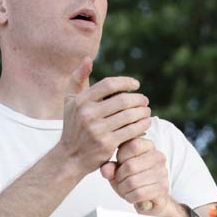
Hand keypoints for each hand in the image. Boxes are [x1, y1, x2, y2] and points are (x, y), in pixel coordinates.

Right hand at [59, 58, 151, 176]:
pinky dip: (142, 125)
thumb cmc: (72, 126)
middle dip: (139, 99)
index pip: (109, 84)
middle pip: (123, 100)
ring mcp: (97, 129)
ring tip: (147, 111)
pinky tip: (145, 123)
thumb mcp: (69, 101)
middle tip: (145, 100)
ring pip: (129, 115)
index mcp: (81, 101)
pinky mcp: (107, 143)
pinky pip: (131, 130)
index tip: (136, 85)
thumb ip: (77, 79)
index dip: (126, 82)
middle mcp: (88, 114)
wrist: (70, 157)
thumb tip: (88, 58)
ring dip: (143, 112)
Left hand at [100, 137, 188, 216]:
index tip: (120, 163)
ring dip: (123, 188)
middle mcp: (158, 157)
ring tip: (124, 188)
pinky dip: (130, 197)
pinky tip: (130, 195)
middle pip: (130, 166)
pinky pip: (139, 193)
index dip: (121, 157)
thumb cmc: (132, 179)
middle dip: (119, 177)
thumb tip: (106, 170)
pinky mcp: (162, 188)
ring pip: (133, 182)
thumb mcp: (117, 170)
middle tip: (119, 180)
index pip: (132, 145)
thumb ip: (109, 167)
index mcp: (147, 146)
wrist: (148, 197)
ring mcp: (162, 172)